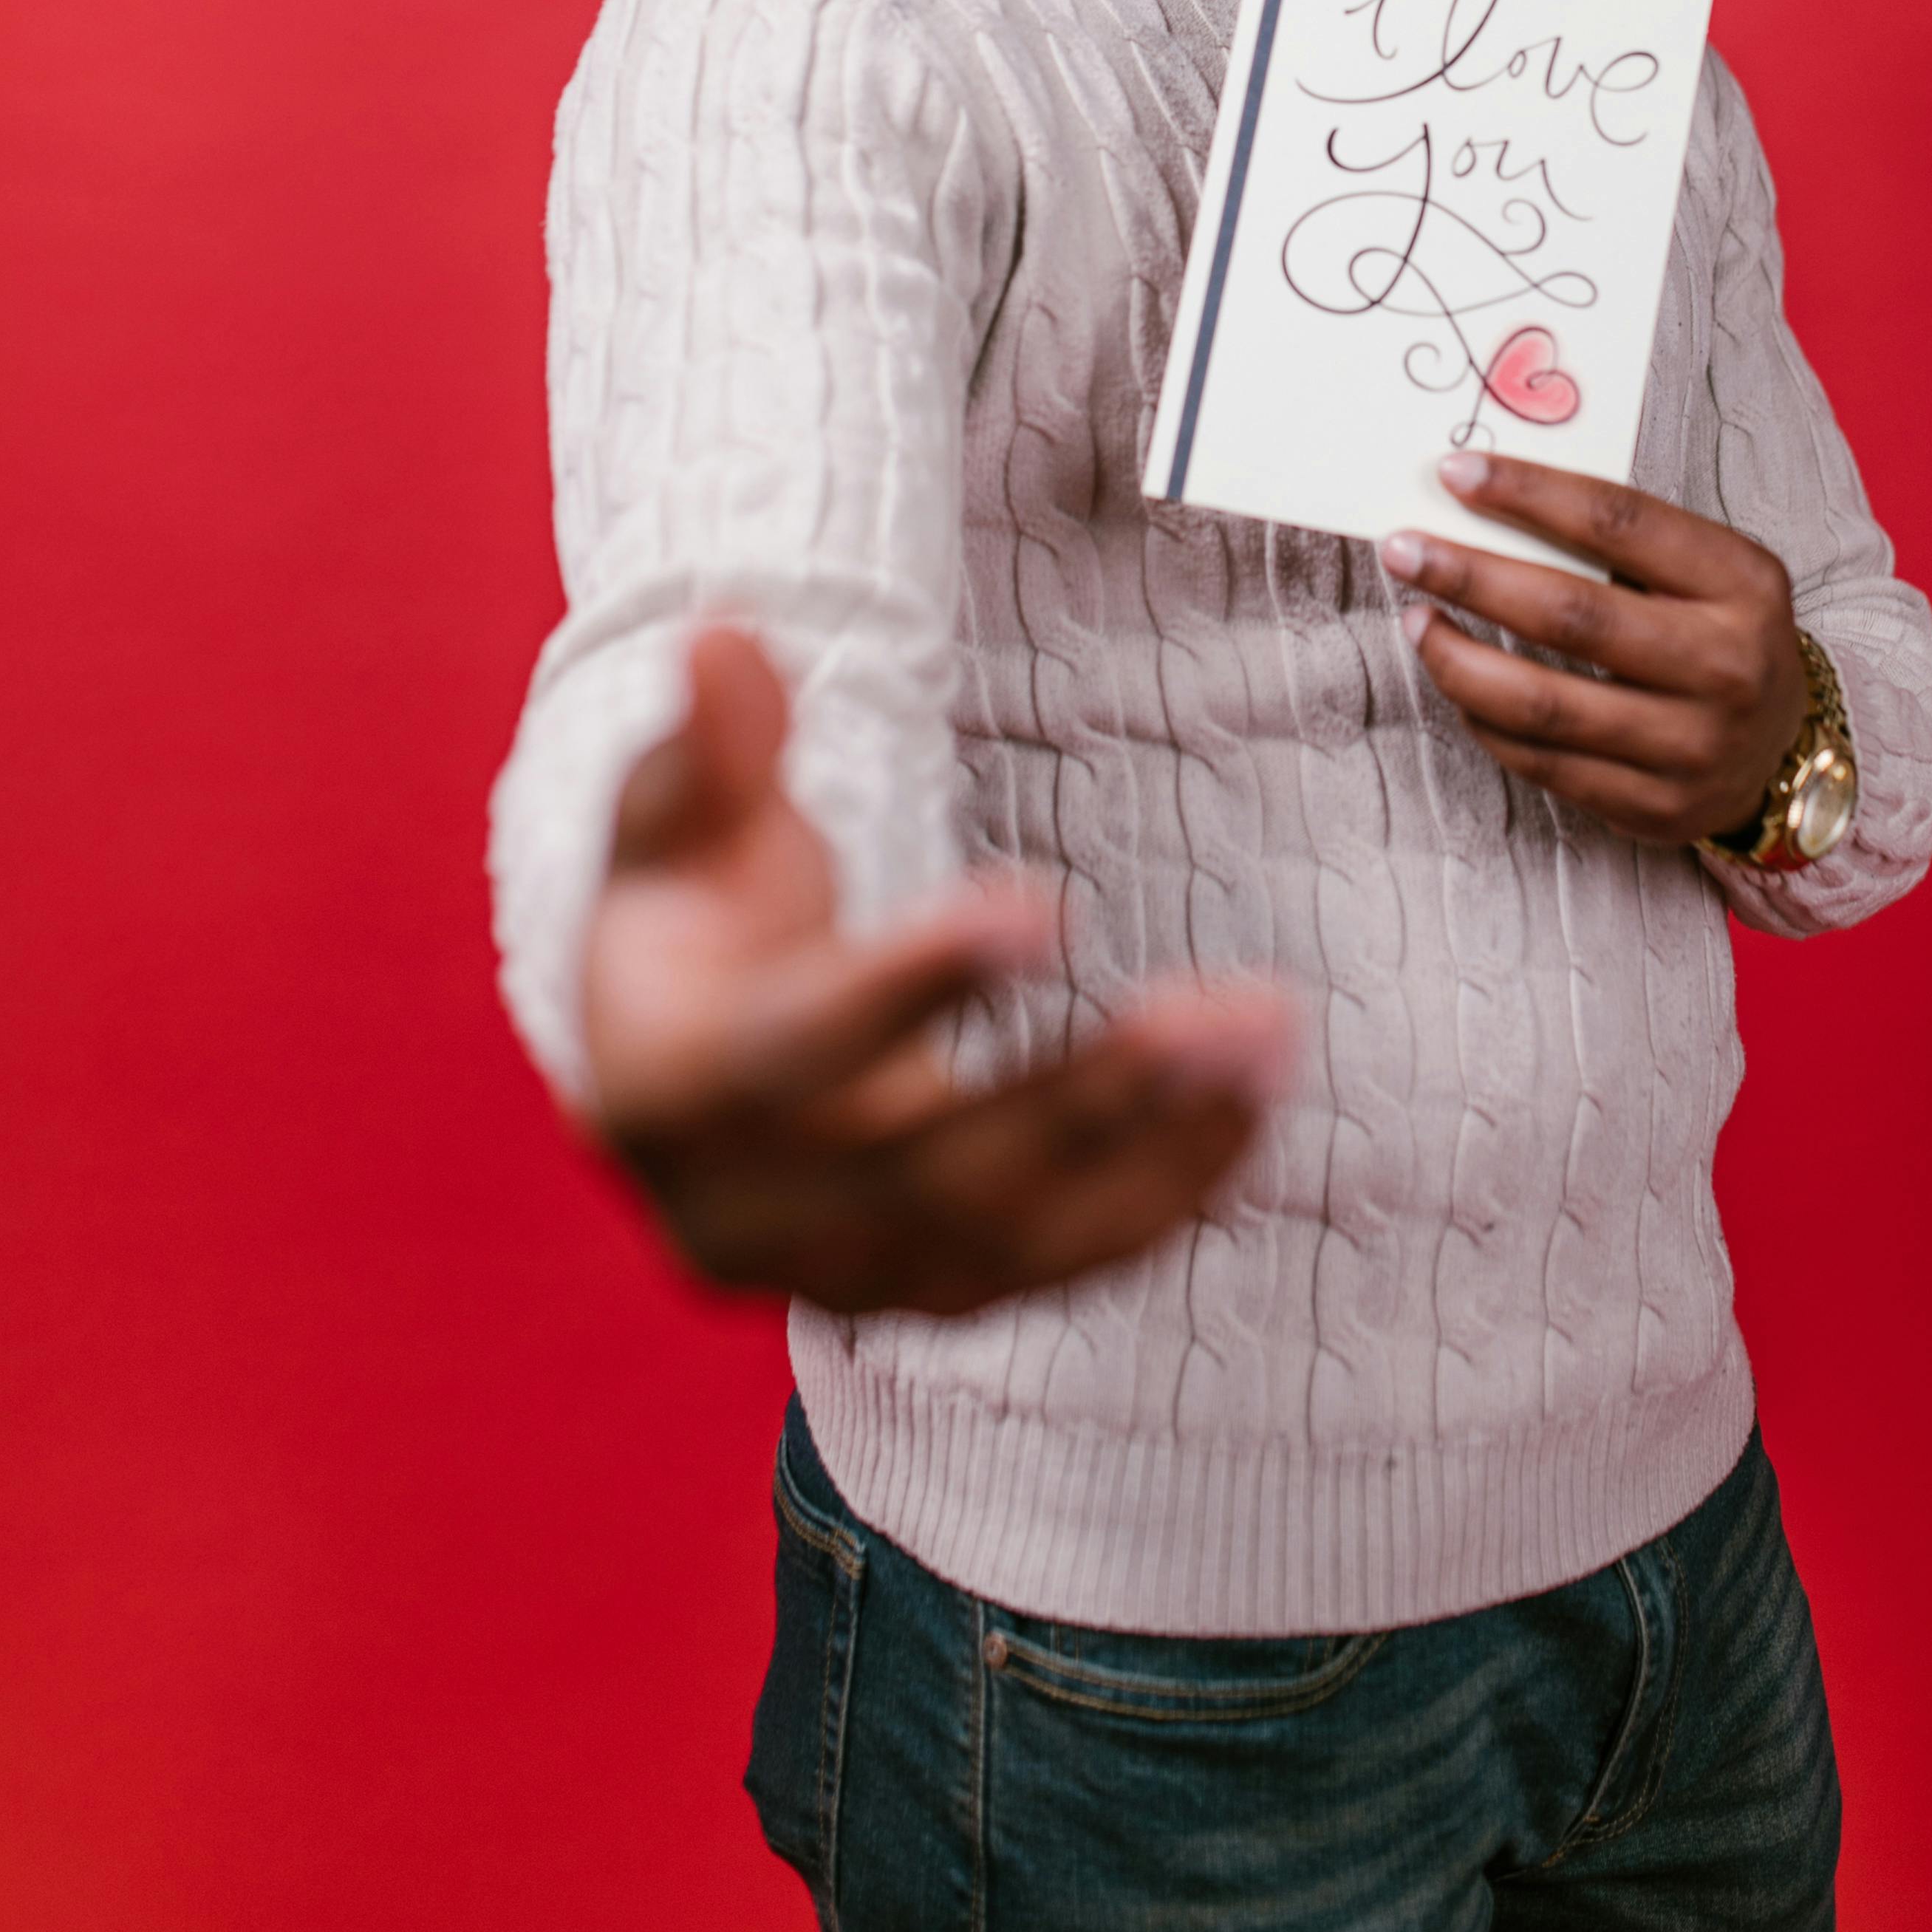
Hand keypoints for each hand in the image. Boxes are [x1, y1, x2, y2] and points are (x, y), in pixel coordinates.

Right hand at [581, 626, 1289, 1312]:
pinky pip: (1068, 1264)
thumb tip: (726, 637)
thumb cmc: (692, 916)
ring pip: (1019, 1237)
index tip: (1041, 904)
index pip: (795, 1052)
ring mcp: (851, 1275)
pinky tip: (1255, 1097)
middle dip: (1087, 1093)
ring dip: (1158, 1144)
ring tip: (1265, 1034)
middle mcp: (748, 1220)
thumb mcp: (677, 825)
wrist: (690, 1068)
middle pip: (932, 1173)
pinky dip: (1170, 1188)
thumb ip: (711, 748)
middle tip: (1222, 1004)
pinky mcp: (940, 1295)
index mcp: (666, 1094)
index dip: (916, 984)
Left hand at [1380, 453, 1807, 848]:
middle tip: (1404, 550)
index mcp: (1742, 584)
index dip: (1529, 494)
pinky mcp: (1653, 807)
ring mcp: (1691, 747)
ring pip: (1543, 705)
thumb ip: (1623, 541)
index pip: (1620, 523)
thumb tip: (1490, 500)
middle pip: (1570, 617)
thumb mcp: (1709, 570)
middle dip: (1472, 576)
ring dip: (1457, 659)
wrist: (1785, 749)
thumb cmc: (1722, 633)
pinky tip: (1457, 682)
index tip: (1455, 473)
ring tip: (1416, 619)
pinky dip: (1484, 719)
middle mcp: (1725, 667)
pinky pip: (1542, 763)